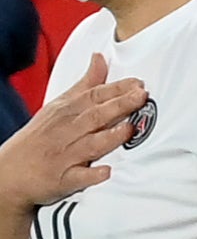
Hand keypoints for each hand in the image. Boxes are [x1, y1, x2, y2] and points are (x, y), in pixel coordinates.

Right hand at [0, 54, 145, 210]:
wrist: (8, 172)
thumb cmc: (41, 136)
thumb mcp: (59, 106)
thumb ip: (85, 84)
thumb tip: (100, 58)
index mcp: (66, 112)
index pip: (94, 97)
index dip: (117, 90)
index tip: (138, 83)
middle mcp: (66, 132)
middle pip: (95, 116)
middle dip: (119, 106)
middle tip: (141, 97)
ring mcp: (64, 156)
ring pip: (90, 145)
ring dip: (110, 137)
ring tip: (130, 130)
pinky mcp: (62, 180)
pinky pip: (78, 177)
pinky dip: (92, 175)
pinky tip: (107, 172)